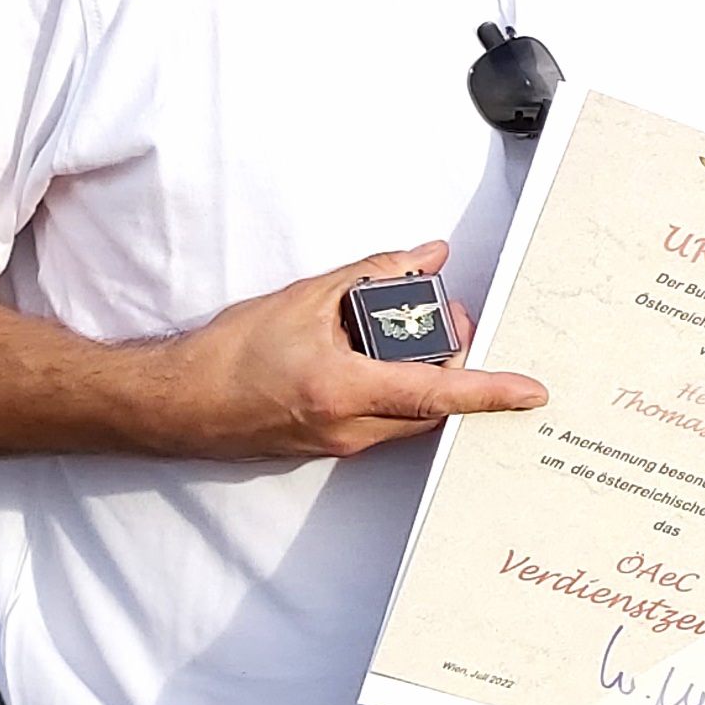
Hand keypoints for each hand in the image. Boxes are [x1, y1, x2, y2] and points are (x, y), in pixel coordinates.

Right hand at [154, 241, 544, 459]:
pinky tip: (379, 358)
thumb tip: (427, 257)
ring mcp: (340, 445)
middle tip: (448, 322)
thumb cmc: (226, 355)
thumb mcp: (304, 299)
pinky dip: (398, 392)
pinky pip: (385, 424)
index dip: (490, 392)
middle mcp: (348, 429)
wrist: (173, 404)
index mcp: (344, 391)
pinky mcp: (330, 447)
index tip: (531, 392)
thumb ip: (373, 274)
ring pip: (411, 418)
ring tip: (410, 334)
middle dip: (456, 367)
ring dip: (427, 380)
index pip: (437, 393)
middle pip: (433, 405)